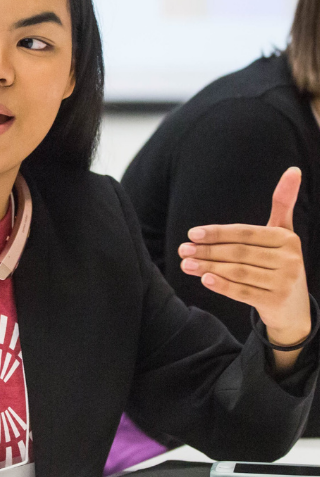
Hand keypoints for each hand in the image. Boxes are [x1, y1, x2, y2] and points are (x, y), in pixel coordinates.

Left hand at [178, 167, 310, 372]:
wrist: (294, 308)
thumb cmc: (280, 264)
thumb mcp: (283, 233)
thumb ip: (283, 203)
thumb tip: (293, 169)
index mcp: (287, 238)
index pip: (245, 233)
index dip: (217, 233)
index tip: (192, 233)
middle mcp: (290, 259)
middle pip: (239, 252)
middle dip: (207, 251)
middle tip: (182, 250)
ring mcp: (285, 281)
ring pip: (238, 272)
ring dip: (208, 267)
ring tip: (186, 264)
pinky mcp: (276, 301)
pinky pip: (244, 292)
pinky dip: (223, 286)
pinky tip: (204, 280)